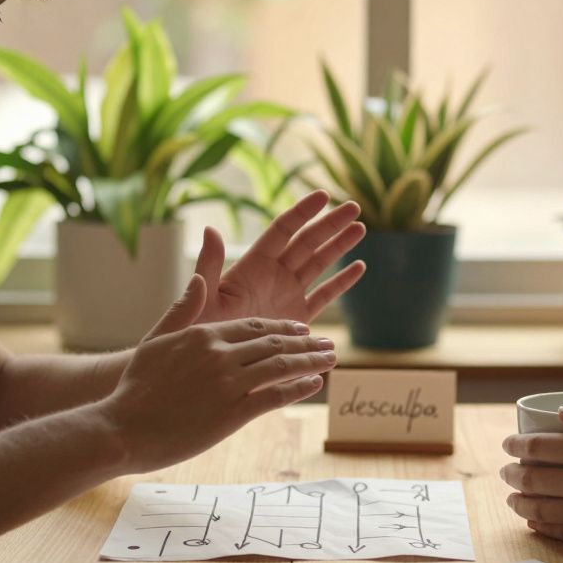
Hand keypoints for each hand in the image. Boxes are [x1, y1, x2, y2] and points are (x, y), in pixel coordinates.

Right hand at [105, 275, 336, 471]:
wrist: (122, 429)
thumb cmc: (134, 387)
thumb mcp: (155, 341)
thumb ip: (181, 310)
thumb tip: (198, 280)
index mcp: (203, 334)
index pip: (255, 326)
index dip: (282, 328)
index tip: (302, 329)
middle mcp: (220, 354)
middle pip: (275, 343)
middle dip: (306, 342)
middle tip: (326, 343)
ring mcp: (228, 383)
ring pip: (282, 366)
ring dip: (311, 361)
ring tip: (330, 359)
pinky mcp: (233, 413)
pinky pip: (275, 396)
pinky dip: (299, 388)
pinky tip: (314, 384)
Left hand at [189, 190, 366, 326]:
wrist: (214, 366)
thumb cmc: (202, 331)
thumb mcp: (205, 298)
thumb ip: (209, 265)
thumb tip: (210, 229)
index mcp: (253, 265)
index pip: (282, 230)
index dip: (303, 212)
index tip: (324, 195)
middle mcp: (273, 275)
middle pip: (307, 242)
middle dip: (330, 224)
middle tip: (354, 207)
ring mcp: (287, 294)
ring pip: (319, 264)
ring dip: (340, 246)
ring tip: (360, 228)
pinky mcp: (298, 317)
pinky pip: (324, 295)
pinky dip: (341, 282)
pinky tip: (359, 267)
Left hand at [500, 409, 562, 556]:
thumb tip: (560, 414)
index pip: (539, 447)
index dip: (517, 445)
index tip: (507, 445)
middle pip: (533, 478)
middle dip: (513, 473)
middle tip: (506, 471)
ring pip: (540, 508)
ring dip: (520, 502)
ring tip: (513, 497)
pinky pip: (560, 532)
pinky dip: (541, 525)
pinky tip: (535, 520)